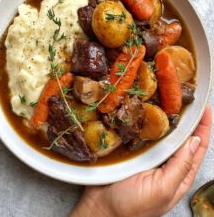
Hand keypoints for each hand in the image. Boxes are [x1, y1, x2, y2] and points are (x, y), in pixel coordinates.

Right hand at [71, 105, 211, 216]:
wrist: (100, 208)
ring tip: (169, 100)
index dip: (203, 128)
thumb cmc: (132, 205)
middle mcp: (166, 164)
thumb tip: (195, 141)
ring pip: (164, 133)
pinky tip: (147, 111)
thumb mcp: (162, 189)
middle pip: (182, 137)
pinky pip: (145, 133)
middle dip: (187, 119)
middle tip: (186, 98)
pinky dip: (149, 122)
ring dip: (168, 117)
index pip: (198, 148)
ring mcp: (150, 156)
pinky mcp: (134, 151)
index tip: (205, 108)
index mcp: (179, 175)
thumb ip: (181, 166)